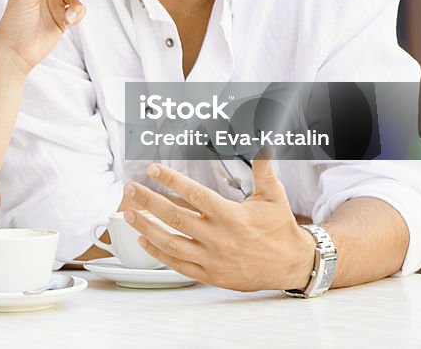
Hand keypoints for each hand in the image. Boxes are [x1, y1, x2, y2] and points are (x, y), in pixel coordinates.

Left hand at [122, 160, 315, 291]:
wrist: (292, 265)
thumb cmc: (280, 229)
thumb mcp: (274, 196)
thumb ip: (263, 170)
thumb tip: (263, 145)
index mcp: (230, 216)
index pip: (194, 194)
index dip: (171, 180)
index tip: (153, 170)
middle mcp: (218, 237)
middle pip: (174, 217)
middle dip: (148, 201)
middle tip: (130, 189)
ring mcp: (212, 258)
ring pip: (170, 242)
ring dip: (146, 227)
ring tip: (128, 213)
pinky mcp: (210, 275)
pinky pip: (178, 264)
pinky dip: (158, 253)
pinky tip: (143, 241)